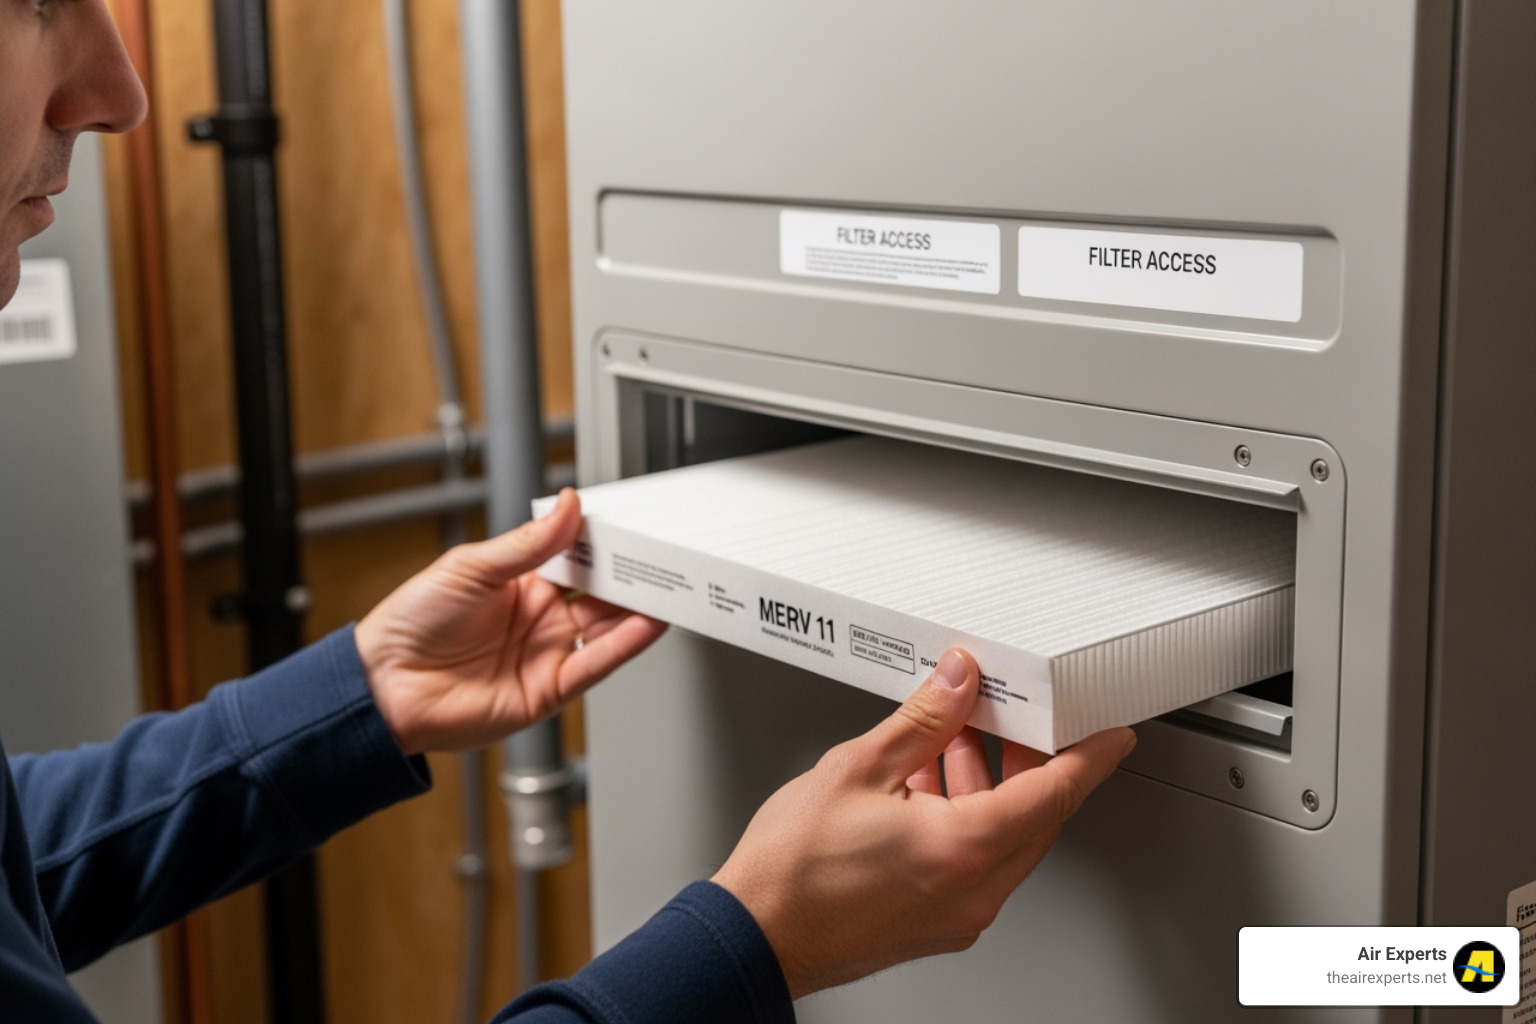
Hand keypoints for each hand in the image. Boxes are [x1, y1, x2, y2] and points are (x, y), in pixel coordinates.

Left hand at [355, 489, 666, 754]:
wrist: (384, 685)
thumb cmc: (411, 624)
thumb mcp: (471, 567)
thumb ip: (528, 544)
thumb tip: (567, 506)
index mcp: (521, 583)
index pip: (577, 559)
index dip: (604, 544)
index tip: (631, 526)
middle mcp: (540, 619)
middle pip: (600, 593)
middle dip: (632, 574)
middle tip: (662, 554)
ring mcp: (547, 653)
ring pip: (607, 627)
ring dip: (639, 608)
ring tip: (669, 586)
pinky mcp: (548, 689)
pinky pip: (595, 664)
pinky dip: (624, 645)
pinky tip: (646, 624)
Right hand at [711, 649, 1134, 998]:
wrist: (755, 935)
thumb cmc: (792, 871)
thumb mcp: (857, 769)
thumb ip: (920, 721)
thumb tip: (956, 684)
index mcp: (964, 849)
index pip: (1054, 793)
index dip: (1089, 756)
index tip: (1111, 734)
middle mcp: (972, 890)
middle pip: (1034, 816)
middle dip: (1028, 761)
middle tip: (1013, 717)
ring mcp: (957, 914)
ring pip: (1003, 839)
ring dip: (989, 787)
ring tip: (950, 740)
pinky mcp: (937, 923)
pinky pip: (974, 862)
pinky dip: (965, 819)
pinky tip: (927, 784)